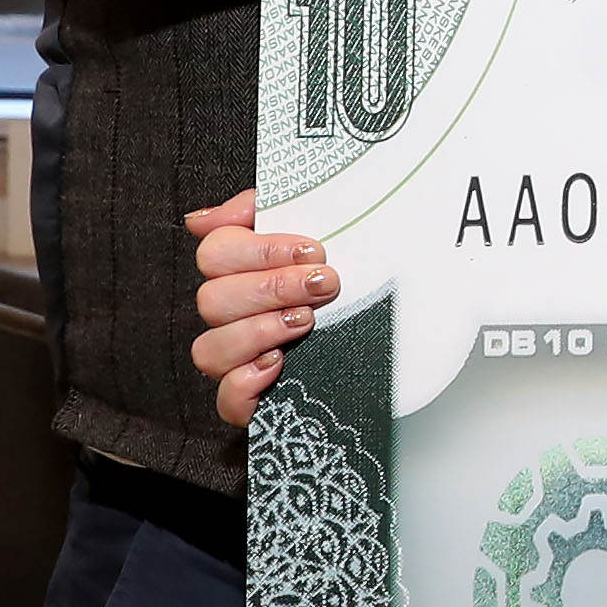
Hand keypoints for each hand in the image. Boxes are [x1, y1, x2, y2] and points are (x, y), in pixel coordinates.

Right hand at [186, 187, 338, 427]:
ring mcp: (239, 358)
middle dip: (272, 289)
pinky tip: (279, 364)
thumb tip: (199, 220)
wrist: (406, 326)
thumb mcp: (318, 222)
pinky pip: (226, 400)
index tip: (312, 250)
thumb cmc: (350, 269)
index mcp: (240, 270)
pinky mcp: (255, 398)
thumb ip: (261, 207)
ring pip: (209, 349)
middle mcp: (232, 315)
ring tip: (307, 321)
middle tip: (323, 284)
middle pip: (212, 301)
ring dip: (259, 331)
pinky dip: (245, 383)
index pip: (214, 253)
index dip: (258, 251)